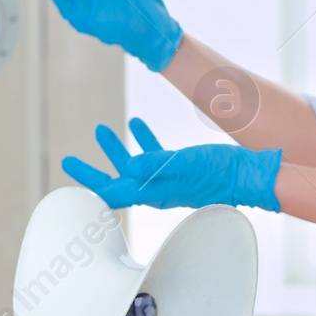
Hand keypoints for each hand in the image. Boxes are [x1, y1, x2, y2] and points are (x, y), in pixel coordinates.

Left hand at [63, 119, 282, 212]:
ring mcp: (167, 180)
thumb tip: (127, 167)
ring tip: (100, 130)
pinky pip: (155, 155)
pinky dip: (143, 140)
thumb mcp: (183, 164)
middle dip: (91, 170)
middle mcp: (155, 189)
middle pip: (114, 182)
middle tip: (68, 160)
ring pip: (133, 165)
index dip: (87, 182)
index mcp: (151, 192)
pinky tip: (136, 123)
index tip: (68, 168)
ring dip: (115, 149)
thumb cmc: (217, 172)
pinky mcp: (180, 168)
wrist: (247, 175)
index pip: (110, 191)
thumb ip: (155, 165)